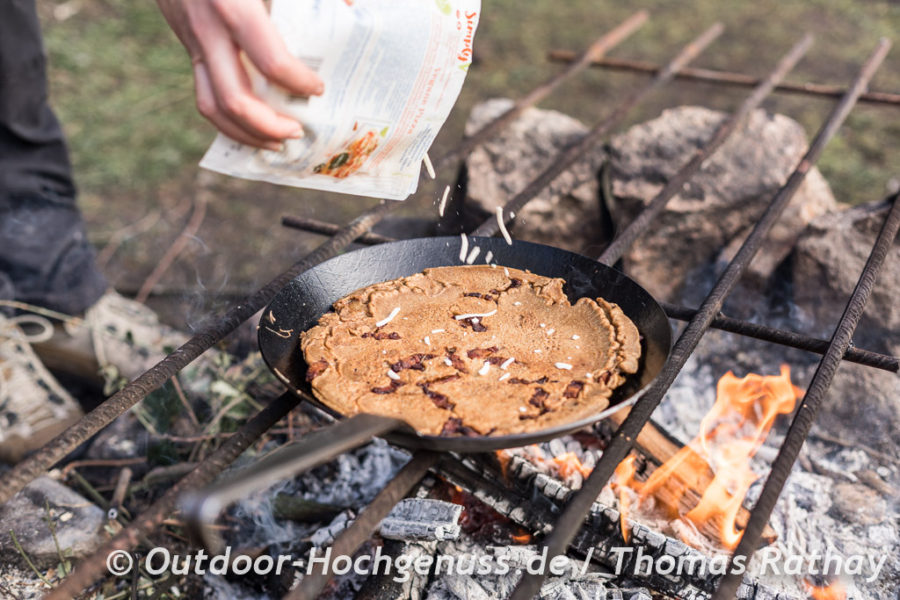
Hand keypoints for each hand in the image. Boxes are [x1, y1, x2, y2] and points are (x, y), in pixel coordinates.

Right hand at [157, 0, 323, 149]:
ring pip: (210, 106)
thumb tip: (352, 6)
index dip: (299, 82)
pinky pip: (203, 92)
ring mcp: (191, 40)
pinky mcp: (187, 44)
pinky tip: (253, 126)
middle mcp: (208, 30)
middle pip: (234, 99)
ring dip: (245, 133)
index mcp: (233, 7)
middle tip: (298, 132)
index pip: (271, 62)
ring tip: (275, 143)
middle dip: (270, 125)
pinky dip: (228, 117)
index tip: (319, 88)